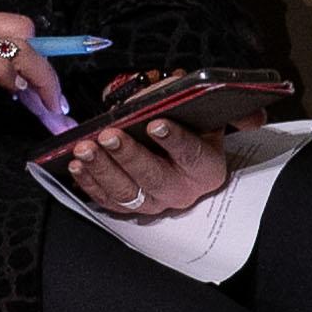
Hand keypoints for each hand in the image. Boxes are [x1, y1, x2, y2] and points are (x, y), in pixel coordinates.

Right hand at [0, 7, 48, 166]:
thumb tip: (16, 82)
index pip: (12, 28)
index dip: (35, 58)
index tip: (49, 90)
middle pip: (26, 32)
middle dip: (45, 68)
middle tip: (51, 103)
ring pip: (24, 49)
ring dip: (44, 82)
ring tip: (49, 111)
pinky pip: (7, 65)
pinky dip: (19, 83)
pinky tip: (16, 100)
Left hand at [48, 113, 235, 220]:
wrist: (175, 148)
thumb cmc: (191, 128)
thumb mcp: (212, 115)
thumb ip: (226, 108)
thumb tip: (234, 104)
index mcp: (207, 168)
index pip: (192, 155)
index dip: (175, 140)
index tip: (155, 124)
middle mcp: (182, 191)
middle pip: (154, 177)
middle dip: (129, 156)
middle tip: (109, 135)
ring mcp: (153, 203)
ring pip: (127, 191)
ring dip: (102, 169)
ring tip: (85, 148)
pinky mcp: (129, 207)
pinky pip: (107, 200)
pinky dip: (89, 183)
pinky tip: (76, 165)